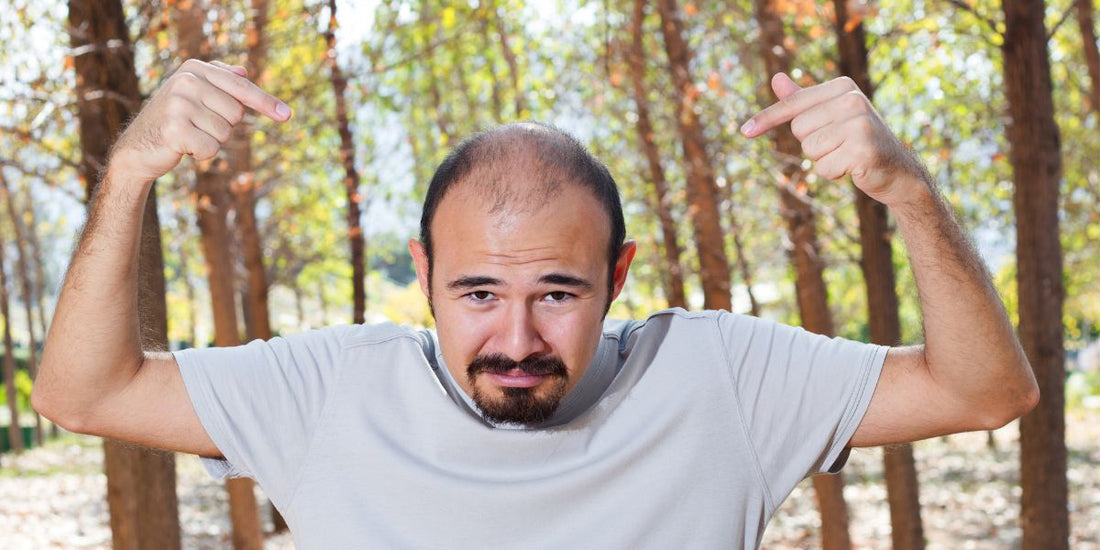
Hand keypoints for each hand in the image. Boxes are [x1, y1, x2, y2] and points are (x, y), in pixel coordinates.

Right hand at [109, 59, 291, 183]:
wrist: (138, 147)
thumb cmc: (175, 120)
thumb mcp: (195, 95)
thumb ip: (220, 81)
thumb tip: (244, 71)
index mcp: (195, 68)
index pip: (240, 86)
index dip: (265, 102)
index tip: (287, 115)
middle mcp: (186, 81)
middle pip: (236, 114)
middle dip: (223, 126)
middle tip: (198, 125)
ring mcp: (178, 104)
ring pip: (225, 133)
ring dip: (211, 141)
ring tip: (189, 135)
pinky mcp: (174, 129)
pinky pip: (211, 149)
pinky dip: (202, 154)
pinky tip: (183, 147)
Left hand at [740, 73, 928, 206]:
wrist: (897, 171)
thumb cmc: (858, 141)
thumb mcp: (831, 116)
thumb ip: (802, 100)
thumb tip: (776, 78)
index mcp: (843, 87)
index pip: (793, 105)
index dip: (767, 119)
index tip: (744, 131)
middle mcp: (852, 100)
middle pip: (799, 129)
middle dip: (813, 143)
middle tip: (840, 144)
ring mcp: (859, 123)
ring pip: (810, 150)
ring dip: (824, 159)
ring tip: (847, 154)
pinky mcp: (862, 149)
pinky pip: (823, 168)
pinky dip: (834, 173)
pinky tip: (854, 167)